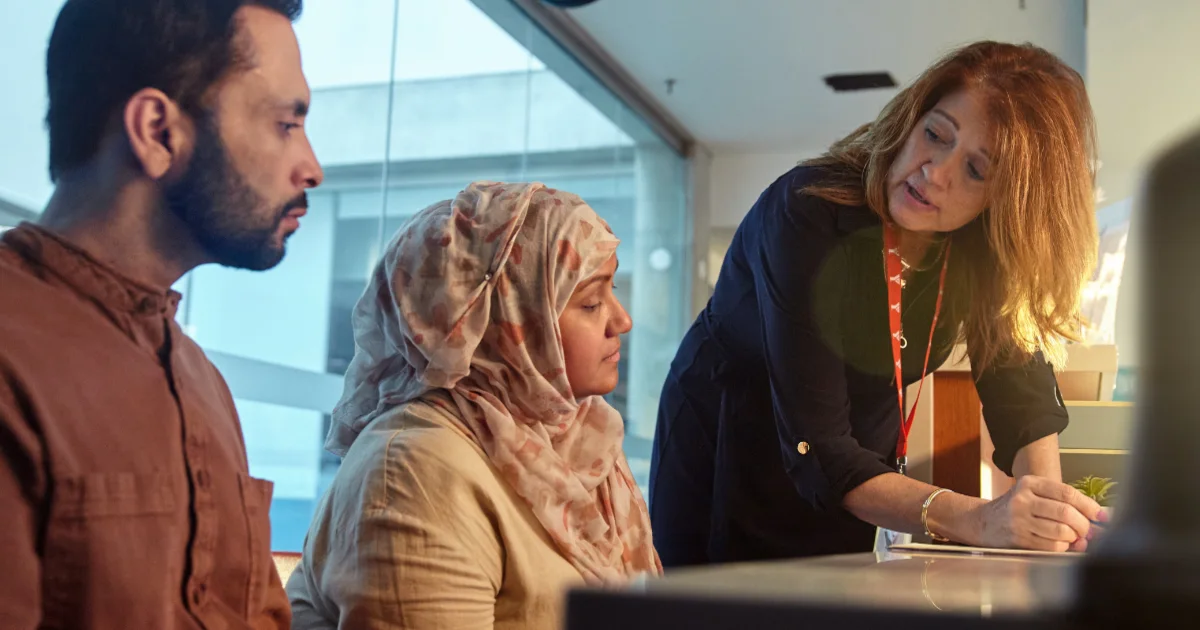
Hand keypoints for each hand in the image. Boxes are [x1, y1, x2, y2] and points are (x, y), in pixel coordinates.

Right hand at [971, 475, 1103, 551]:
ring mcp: (1019, 520)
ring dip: (1074, 538)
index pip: (1067, 493)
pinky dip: (1063, 547)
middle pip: (1066, 513)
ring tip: (1074, 537)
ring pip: (1061, 531)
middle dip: (1084, 525)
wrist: (984, 522)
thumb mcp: (1034, 494)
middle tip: (1088, 531)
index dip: (1089, 506)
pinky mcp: (1019, 539)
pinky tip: (1061, 543)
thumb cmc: (1017, 508)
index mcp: (1029, 484)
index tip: (1103, 516)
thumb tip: (1100, 518)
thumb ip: (1063, 502)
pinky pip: (1052, 546)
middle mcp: (1022, 499)